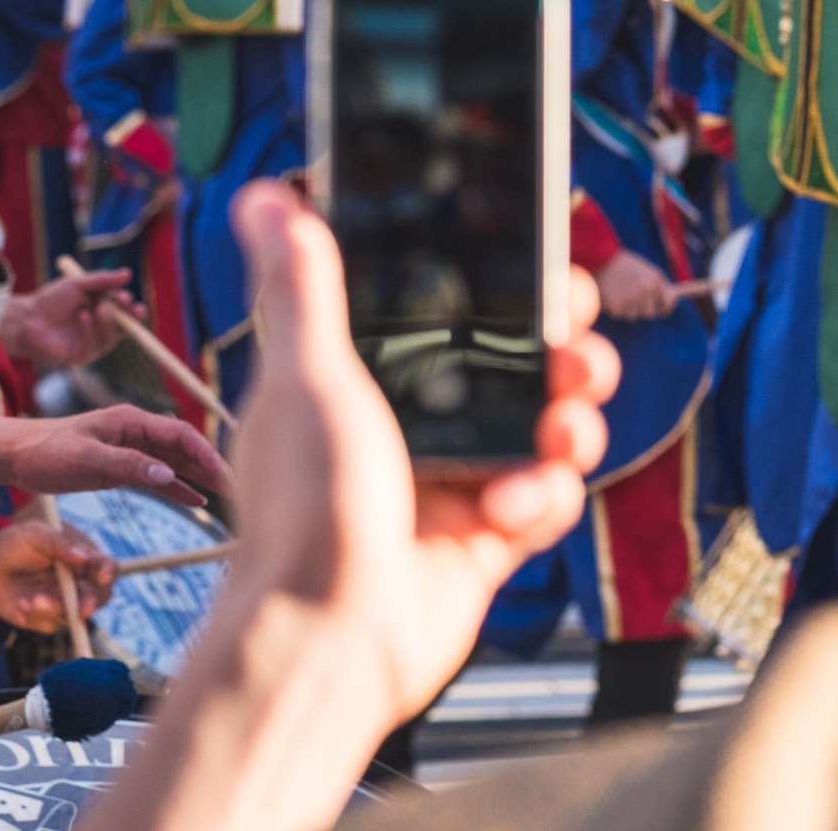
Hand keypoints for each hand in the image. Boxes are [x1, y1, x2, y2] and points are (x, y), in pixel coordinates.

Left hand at [0, 269, 135, 368]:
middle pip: (126, 329)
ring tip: (97, 308)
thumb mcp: (79, 284)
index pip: (125, 312)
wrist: (28, 317)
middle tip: (133, 310)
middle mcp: (101, 329)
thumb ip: (103, 280)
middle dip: (132, 319)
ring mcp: (93, 344)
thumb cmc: (52, 300)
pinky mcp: (82, 356)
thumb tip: (128, 273)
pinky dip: (90, 330)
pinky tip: (81, 317)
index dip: (130, 306)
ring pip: (112, 337)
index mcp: (103, 310)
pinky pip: (95, 346)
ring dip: (107, 321)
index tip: (127, 298)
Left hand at [0, 519, 115, 632]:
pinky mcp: (44, 619)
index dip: (108, 571)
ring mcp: (62, 602)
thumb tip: (84, 556)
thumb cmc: (13, 543)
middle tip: (80, 608)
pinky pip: (49, 624)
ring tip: (35, 600)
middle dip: (90, 602)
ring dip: (58, 609)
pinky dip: (37, 615)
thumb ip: (59, 543)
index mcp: (82, 558)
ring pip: (74, 615)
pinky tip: (22, 602)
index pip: (106, 566)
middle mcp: (77, 582)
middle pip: (98, 596)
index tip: (100, 575)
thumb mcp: (34, 534)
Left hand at [1, 405, 232, 507]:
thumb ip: (127, 465)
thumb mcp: (86, 458)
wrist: (16, 455)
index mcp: (129, 420)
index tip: (224, 474)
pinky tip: (194, 500)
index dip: (204, 453)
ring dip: (197, 476)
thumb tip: (168, 474)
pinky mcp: (119, 466)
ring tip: (224, 494)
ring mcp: (128, 449)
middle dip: (210, 465)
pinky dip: (176, 486)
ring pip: (172, 462)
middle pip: (182, 446)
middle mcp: (134, 431)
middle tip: (235, 487)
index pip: (178, 433)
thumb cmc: (46, 450)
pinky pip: (155, 475)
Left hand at [77, 180, 618, 830]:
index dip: (504, 285)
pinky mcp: (484, 537)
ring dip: (570, 418)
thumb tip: (264, 198)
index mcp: (368, 373)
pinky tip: (510, 507)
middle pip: (516, 361)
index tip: (544, 267)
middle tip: (573, 348)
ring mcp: (454, 478)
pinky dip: (543, 496)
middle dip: (563, 348)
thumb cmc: (304, 510)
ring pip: (545, 425)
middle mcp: (414, 421)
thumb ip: (299, 286)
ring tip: (564, 426)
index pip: (450, 308)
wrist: (330, 638)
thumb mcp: (304, 376)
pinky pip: (545, 498)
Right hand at [594, 249, 676, 320]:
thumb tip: (667, 302)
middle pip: (649, 313)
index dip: (664, 308)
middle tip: (632, 300)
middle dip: (641, 309)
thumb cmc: (621, 263)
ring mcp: (631, 299)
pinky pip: (619, 314)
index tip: (661, 310)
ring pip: (633, 315)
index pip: (667, 302)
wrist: (598, 258)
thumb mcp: (643, 269)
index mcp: (654, 280)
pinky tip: (610, 294)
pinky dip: (614, 308)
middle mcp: (645, 290)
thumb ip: (655, 285)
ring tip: (618, 292)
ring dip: (627, 308)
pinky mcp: (617, 306)